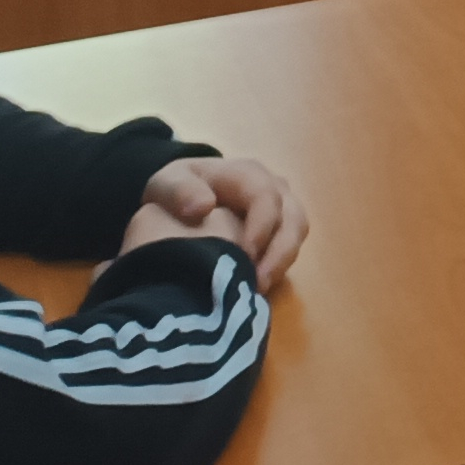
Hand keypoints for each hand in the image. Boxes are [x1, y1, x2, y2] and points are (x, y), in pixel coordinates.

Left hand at [139, 156, 310, 287]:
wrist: (184, 198)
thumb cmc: (179, 192)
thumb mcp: (167, 184)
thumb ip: (179, 190)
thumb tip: (204, 207)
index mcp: (247, 173)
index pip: (266, 194)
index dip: (261, 224)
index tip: (246, 254)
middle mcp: (273, 187)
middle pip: (292, 216)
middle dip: (279, 252)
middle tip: (256, 284)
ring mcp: (281, 208)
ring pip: (297, 234)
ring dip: (281, 263)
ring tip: (257, 291)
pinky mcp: (281, 229)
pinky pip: (291, 248)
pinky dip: (278, 268)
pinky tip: (255, 288)